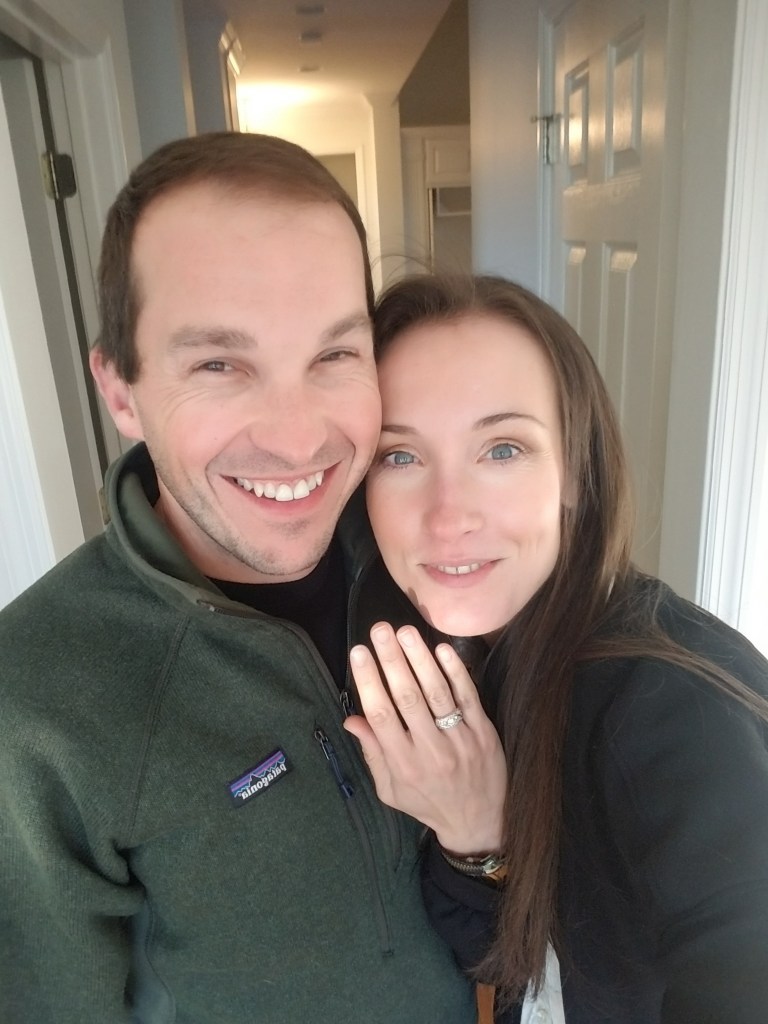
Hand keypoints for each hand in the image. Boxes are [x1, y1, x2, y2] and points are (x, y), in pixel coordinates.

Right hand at [343, 622, 505, 855]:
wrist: (478, 822)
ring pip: (437, 693)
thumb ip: (373, 753)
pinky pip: (468, 696)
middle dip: (391, 660)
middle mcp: (431, 751)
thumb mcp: (391, 790)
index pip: (381, 715)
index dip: (368, 681)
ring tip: (405, 631)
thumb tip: (351, 720)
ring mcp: (460, 740)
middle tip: (379, 629)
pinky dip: (456, 671)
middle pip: (407, 698)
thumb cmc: (427, 803)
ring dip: (420, 658)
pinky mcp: (484, 733)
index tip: (358, 652)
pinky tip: (442, 648)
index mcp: (403, 764)